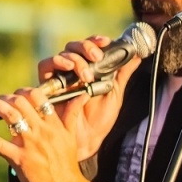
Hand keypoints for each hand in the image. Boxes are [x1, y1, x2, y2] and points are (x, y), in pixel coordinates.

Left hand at [0, 88, 97, 181]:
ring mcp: (30, 144)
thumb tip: (80, 97)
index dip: (23, 92)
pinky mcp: (19, 159)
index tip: (16, 96)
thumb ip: (72, 115)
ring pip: (9, 115)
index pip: (38, 97)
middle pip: (20, 102)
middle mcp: (42, 131)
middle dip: (5, 97)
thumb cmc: (68, 166)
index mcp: (54, 125)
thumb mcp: (72, 137)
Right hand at [39, 36, 138, 159]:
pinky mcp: (47, 86)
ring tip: (86, 75)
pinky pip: (45, 67)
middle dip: (85, 48)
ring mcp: (59, 78)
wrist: (87, 140)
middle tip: (96, 57)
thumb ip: (122, 74)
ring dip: (74, 60)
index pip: (88, 48)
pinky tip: (67, 69)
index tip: (106, 41)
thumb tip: (137, 55)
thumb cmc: (99, 119)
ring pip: (61, 56)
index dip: (95, 41)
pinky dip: (55, 63)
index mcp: (88, 70)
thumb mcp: (114, 94)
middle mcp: (72, 71)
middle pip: (73, 48)